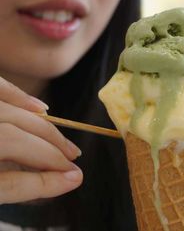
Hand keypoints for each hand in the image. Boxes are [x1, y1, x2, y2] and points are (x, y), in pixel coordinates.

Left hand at [0, 77, 82, 203]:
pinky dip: (16, 94)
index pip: (20, 166)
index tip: (74, 176)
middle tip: (72, 157)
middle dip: (51, 146)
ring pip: (12, 111)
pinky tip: (40, 107)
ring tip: (59, 138)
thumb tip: (72, 179)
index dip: (50, 173)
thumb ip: (24, 185)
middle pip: (19, 133)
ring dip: (40, 123)